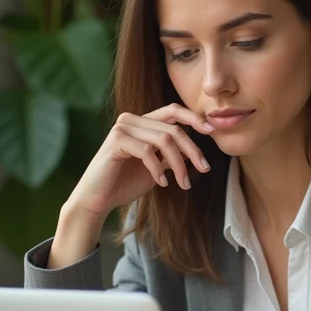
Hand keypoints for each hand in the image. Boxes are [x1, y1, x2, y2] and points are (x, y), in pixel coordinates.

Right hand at [49, 104, 213, 267]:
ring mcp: (122, 128)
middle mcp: (131, 119)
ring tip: (184, 183)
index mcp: (142, 121)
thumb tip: (195, 151)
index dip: (194, 118)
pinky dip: (158, 169)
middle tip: (204, 168)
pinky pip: (147, 151)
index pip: (173, 111)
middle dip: (193, 150)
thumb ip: (170, 154)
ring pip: (164, 140)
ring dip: (179, 165)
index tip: (212, 131)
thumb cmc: (125, 182)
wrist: (98, 199)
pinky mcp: (116, 141)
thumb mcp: (156, 166)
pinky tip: (161, 183)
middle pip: (173, 128)